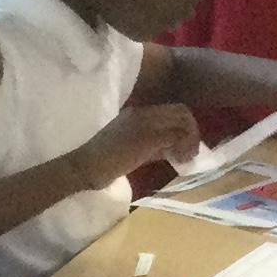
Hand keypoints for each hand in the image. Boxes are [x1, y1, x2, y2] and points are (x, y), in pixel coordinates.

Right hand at [79, 100, 204, 184]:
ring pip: (182, 121)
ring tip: (187, 156)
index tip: (183, 143)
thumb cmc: (102, 162)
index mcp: (137, 112)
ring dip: (190, 139)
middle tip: (190, 150)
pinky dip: (184, 148)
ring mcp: (146, 123)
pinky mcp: (148, 137)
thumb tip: (172, 149)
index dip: (182, 125)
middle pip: (180, 110)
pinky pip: (176, 136)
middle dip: (191, 130)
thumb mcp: (130, 149)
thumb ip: (152, 146)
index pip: (170, 109)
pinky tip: (181, 160)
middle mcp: (143, 112)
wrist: (85, 166)